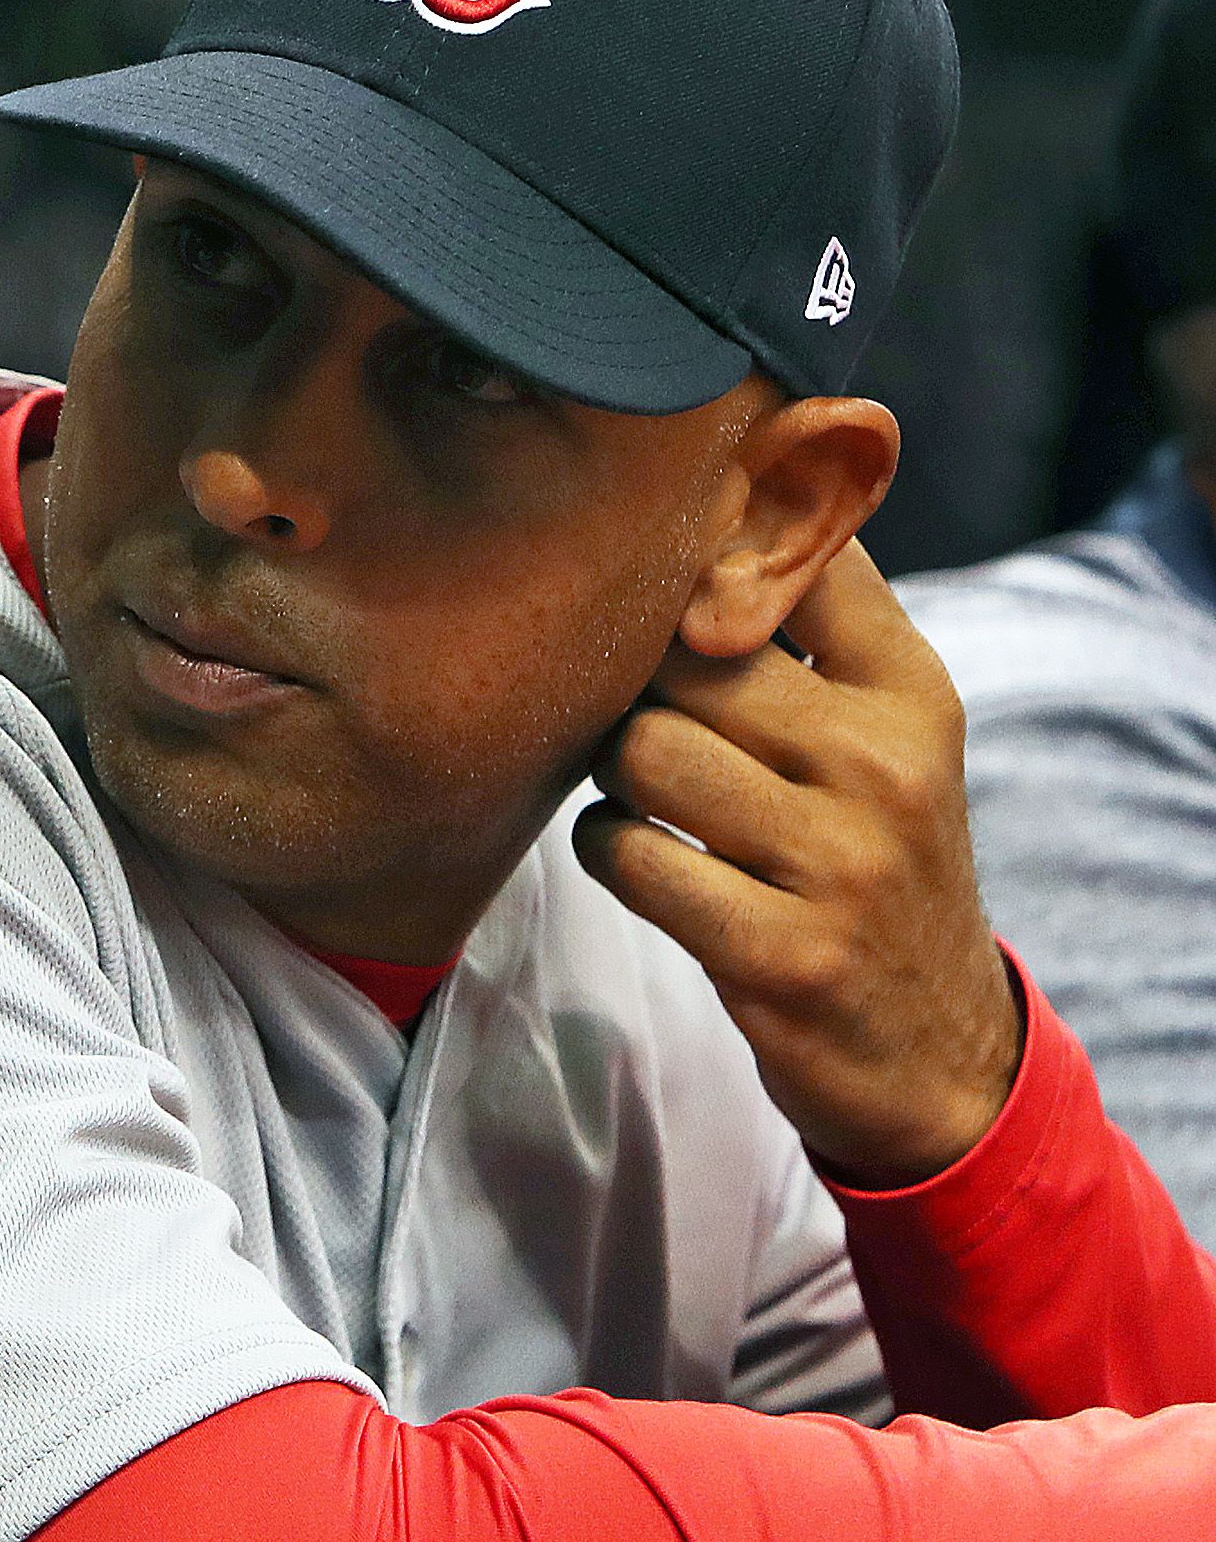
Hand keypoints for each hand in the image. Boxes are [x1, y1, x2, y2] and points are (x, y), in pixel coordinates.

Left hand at [571, 540, 1018, 1187]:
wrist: (935, 1049)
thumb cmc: (870, 858)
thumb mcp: (886, 732)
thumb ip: (809, 623)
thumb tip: (706, 493)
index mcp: (912, 691)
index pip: (796, 561)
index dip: (700, 558)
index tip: (662, 585)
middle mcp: (885, 765)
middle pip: (684, 657)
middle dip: (632, 684)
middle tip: (636, 720)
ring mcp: (838, 863)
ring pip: (642, 751)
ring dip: (611, 772)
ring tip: (641, 792)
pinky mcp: (780, 953)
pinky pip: (629, 856)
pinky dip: (606, 850)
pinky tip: (636, 857)